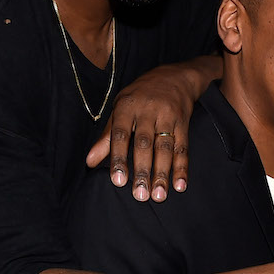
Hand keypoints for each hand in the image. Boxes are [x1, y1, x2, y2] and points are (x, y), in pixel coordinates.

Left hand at [85, 59, 206, 202]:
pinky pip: (183, 147)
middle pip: (145, 144)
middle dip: (143, 171)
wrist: (175, 77)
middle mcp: (147, 111)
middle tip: (140, 195)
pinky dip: (182, 167)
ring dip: (162, 173)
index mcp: (126, 107)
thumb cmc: (140, 97)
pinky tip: (180, 185)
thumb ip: (107, 137)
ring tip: (159, 196)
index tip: (118, 181)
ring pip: (165, 147)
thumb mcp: (119, 109)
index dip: (119, 158)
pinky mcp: (184, 123)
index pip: (121, 135)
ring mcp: (167, 116)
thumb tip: (90, 162)